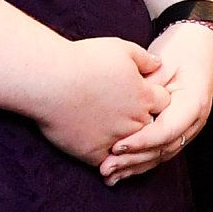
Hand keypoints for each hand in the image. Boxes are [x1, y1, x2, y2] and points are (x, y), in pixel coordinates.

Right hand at [33, 37, 166, 167]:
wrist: (48, 80)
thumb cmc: (83, 60)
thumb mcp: (121, 49)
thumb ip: (145, 58)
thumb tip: (159, 64)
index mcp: (144, 96)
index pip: (164, 102)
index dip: (153, 98)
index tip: (140, 94)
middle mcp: (135, 119)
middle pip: (149, 125)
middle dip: (141, 120)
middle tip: (125, 115)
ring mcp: (116, 138)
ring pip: (130, 146)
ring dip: (125, 142)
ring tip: (110, 133)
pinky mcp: (93, 152)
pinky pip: (107, 163)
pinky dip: (105, 160)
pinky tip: (100, 153)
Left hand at [105, 23, 212, 182]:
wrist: (198, 48)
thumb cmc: (180, 51)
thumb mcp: (163, 63)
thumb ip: (147, 87)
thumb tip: (128, 104)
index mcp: (193, 104)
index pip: (166, 131)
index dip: (141, 141)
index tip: (116, 146)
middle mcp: (194, 122)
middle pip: (163, 149)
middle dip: (133, 160)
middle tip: (105, 167)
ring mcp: (187, 130)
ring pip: (161, 156)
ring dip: (134, 167)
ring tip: (107, 175)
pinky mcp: (176, 132)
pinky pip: (158, 152)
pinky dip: (138, 163)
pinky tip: (118, 172)